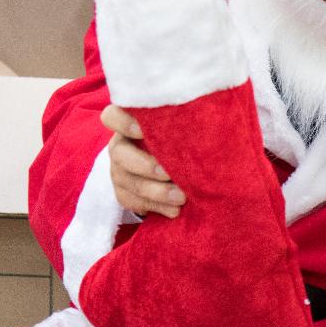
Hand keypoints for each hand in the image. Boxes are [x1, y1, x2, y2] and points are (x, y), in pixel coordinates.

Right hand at [101, 104, 184, 218]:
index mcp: (130, 121)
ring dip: (156, 192)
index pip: (112, 116)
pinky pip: (131, 201)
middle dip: (146, 166)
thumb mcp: (180, 126)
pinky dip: (155, 207)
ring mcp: (118, 170)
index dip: (123, 123)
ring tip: (181, 198)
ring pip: (127, 181)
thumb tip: (213, 122)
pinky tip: (174, 210)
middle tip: (170, 174)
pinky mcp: (122, 192)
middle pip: (119, 154)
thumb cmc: (180, 137)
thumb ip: (187, 122)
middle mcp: (120, 145)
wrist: (172, 167)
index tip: (143, 131)